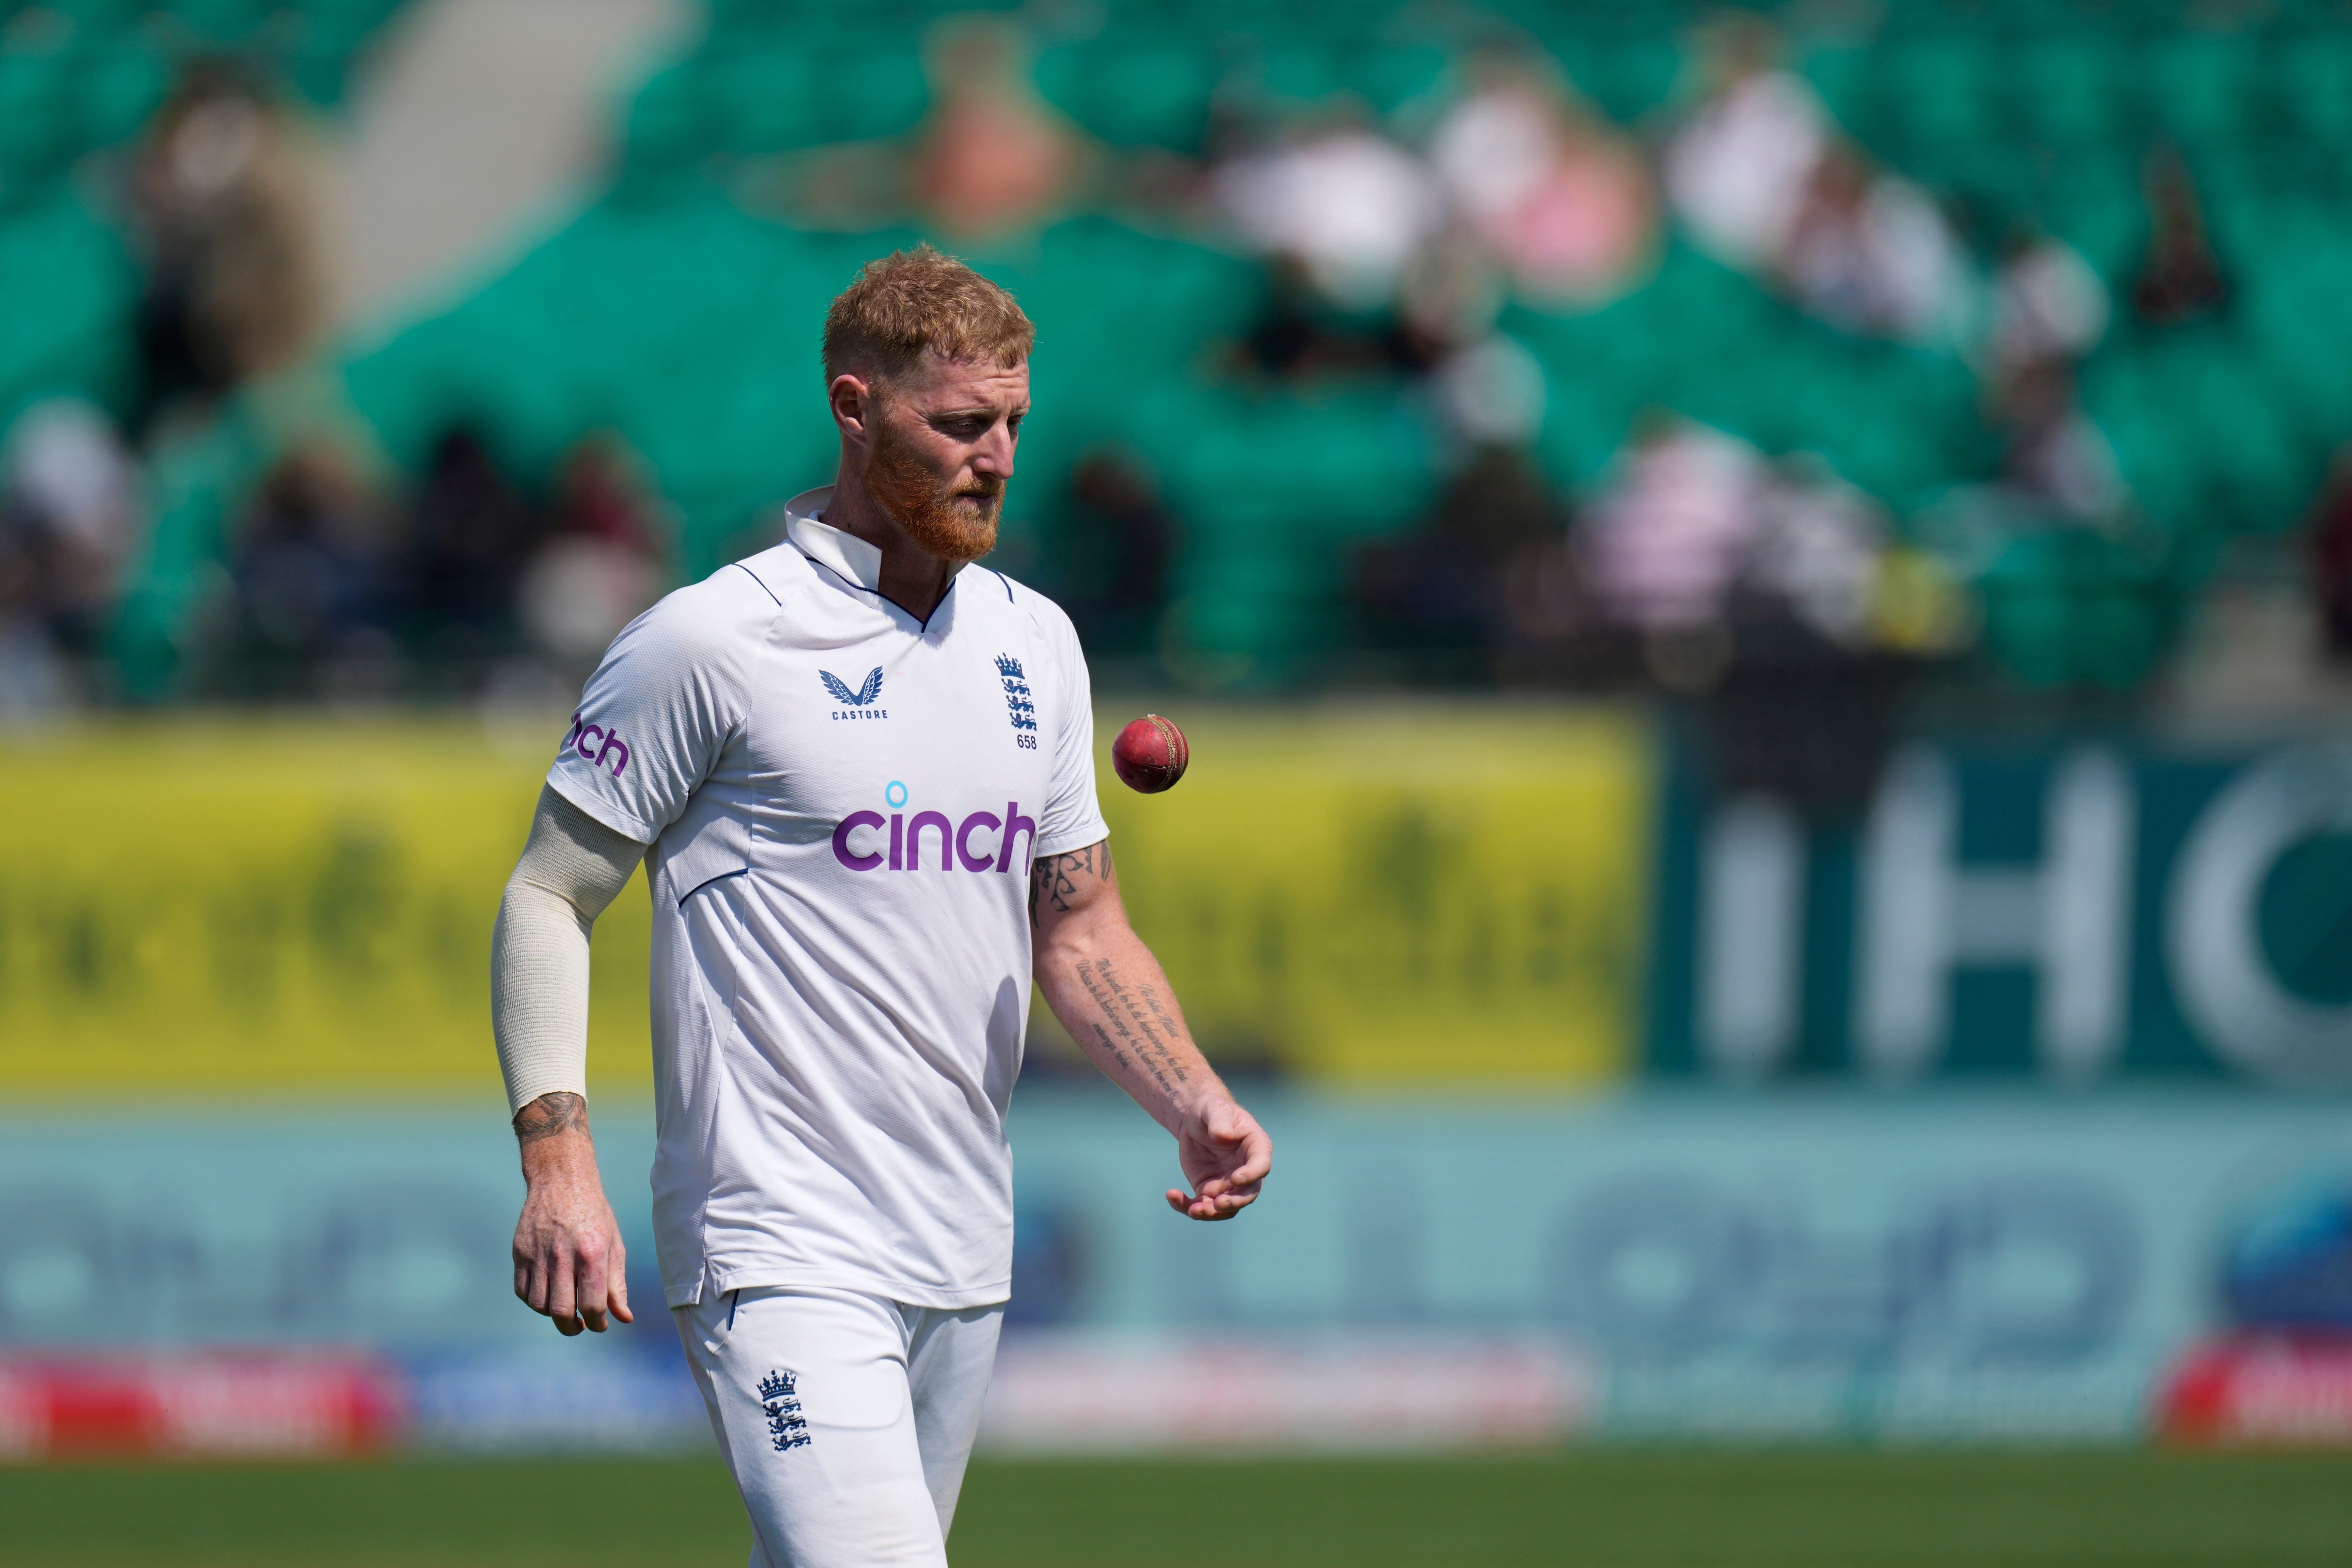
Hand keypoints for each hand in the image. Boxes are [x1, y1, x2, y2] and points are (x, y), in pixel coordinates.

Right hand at [511, 1094, 632, 1334]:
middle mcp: (562, 1256)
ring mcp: (537, 1254)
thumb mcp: (613, 1244)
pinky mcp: (519, 1252)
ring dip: (553, 1314)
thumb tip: (624, 1317)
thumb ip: (617, 1284)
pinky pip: (522, 1291)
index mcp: (591, 1253)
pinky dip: (534, 1301)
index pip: (592, 1305)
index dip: (598, 1323)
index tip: (600, 1324)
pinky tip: (548, 1294)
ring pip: (539, 1305)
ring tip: (565, 1307)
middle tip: (580, 1325)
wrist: (561, 1179)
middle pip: (561, 1312)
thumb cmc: (594, 1214)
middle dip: (572, 1327)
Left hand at [1164, 1095, 1271, 1220]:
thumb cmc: (1210, 1111)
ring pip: (1226, 1208)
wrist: (1194, 1122)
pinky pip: (1201, 1205)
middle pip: (1248, 1194)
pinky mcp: (1209, 1191)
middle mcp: (1247, 1170)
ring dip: (1212, 1213)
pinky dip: (1187, 1206)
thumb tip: (1222, 1135)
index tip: (1234, 1179)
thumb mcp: (1213, 1109)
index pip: (1261, 1165)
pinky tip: (1172, 1196)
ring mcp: (1228, 1184)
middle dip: (1235, 1202)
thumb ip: (1219, 1121)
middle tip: (1218, 1203)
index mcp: (1256, 1147)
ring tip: (1193, 1210)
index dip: (1251, 1174)